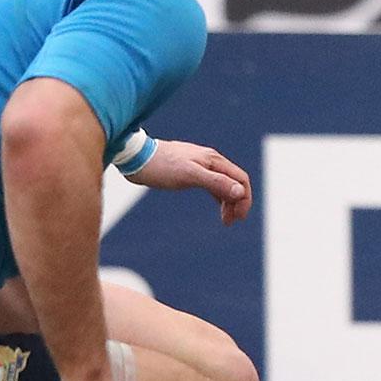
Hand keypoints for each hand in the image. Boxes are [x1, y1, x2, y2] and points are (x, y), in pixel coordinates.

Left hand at [130, 139, 251, 224]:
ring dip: (229, 202)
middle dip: (238, 203)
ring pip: (224, 184)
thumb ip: (216, 182)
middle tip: (231, 222)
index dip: (244, 199)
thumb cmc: (161, 167)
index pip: (241, 179)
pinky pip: (213, 184)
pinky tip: (217, 207)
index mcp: (214, 160)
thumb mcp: (190, 176)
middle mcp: (211, 161)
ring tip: (225, 220)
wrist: (136, 158)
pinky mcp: (191, 170)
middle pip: (235, 182)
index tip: (239, 218)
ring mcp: (201, 165)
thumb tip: (240, 191)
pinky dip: (218, 197)